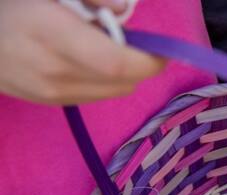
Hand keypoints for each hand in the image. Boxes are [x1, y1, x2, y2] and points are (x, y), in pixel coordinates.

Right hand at [0, 0, 163, 104]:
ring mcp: (50, 92)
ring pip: (113, 92)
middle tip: (134, 42)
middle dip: (139, 65)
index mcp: (51, 33)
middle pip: (121, 82)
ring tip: (104, 48)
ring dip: (123, 74)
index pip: (115, 63)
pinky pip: (95, 96)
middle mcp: (53, 70)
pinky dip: (104, 81)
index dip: (147, 60)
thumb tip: (122, 9)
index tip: (161, 49)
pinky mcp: (50, 102)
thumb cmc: (12, 7)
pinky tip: (87, 61)